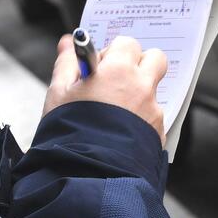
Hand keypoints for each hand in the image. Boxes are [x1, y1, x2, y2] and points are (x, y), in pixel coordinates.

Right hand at [43, 34, 167, 145]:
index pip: (126, 43)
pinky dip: (140, 119)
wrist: (88, 174)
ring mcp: (153, 111)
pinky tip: (120, 131)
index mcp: (118, 70)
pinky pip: (154, 116)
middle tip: (117, 79)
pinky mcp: (158, 132)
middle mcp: (142, 87)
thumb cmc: (69, 132)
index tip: (100, 67)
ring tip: (114, 111)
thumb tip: (68, 43)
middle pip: (154, 58)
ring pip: (153, 90)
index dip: (112, 53)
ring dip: (139, 93)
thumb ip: (67, 63)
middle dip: (138, 64)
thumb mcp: (58, 93)